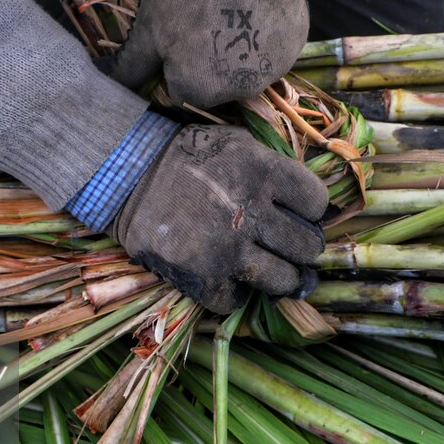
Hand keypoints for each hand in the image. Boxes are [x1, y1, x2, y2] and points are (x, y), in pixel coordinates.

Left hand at [101, 0, 316, 106]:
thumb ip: (131, 64)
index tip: (175, 33)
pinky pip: (270, 49)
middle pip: (213, 84)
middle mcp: (238, 92)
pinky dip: (261, 33)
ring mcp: (271, 70)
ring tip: (228, 8)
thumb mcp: (150, 25)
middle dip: (204, 59)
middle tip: (201, 17)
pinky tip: (253, 4)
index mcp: (197, 90)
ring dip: (234, 48)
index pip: (178, 90)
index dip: (172, 62)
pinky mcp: (294, 47)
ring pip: (243, 67)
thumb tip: (105, 80)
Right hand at [110, 125, 327, 313]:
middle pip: (308, 247)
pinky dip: (235, 293)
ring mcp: (227, 250)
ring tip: (271, 269)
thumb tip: (311, 200)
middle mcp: (250, 213)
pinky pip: (238, 300)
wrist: (126, 177)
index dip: (311, 210)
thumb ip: (274, 167)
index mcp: (262, 173)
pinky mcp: (203, 278)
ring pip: (284, 281)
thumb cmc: (185, 157)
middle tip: (288, 246)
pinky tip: (228, 276)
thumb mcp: (236, 143)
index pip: (316, 202)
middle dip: (302, 248)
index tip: (299, 213)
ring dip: (281, 278)